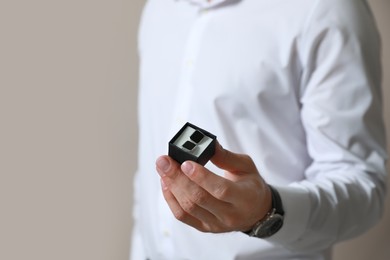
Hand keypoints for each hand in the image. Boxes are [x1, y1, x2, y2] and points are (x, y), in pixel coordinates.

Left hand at [156, 142, 271, 232]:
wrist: (255, 211)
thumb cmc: (250, 185)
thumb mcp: (246, 166)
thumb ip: (226, 157)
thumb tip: (207, 144)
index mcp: (245, 198)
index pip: (221, 190)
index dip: (201, 177)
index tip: (186, 163)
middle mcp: (230, 215)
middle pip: (199, 199)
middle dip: (177, 178)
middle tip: (164, 161)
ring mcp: (215, 224)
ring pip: (188, 208)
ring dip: (171, 186)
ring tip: (162, 168)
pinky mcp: (204, 227)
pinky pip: (182, 216)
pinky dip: (170, 199)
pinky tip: (165, 183)